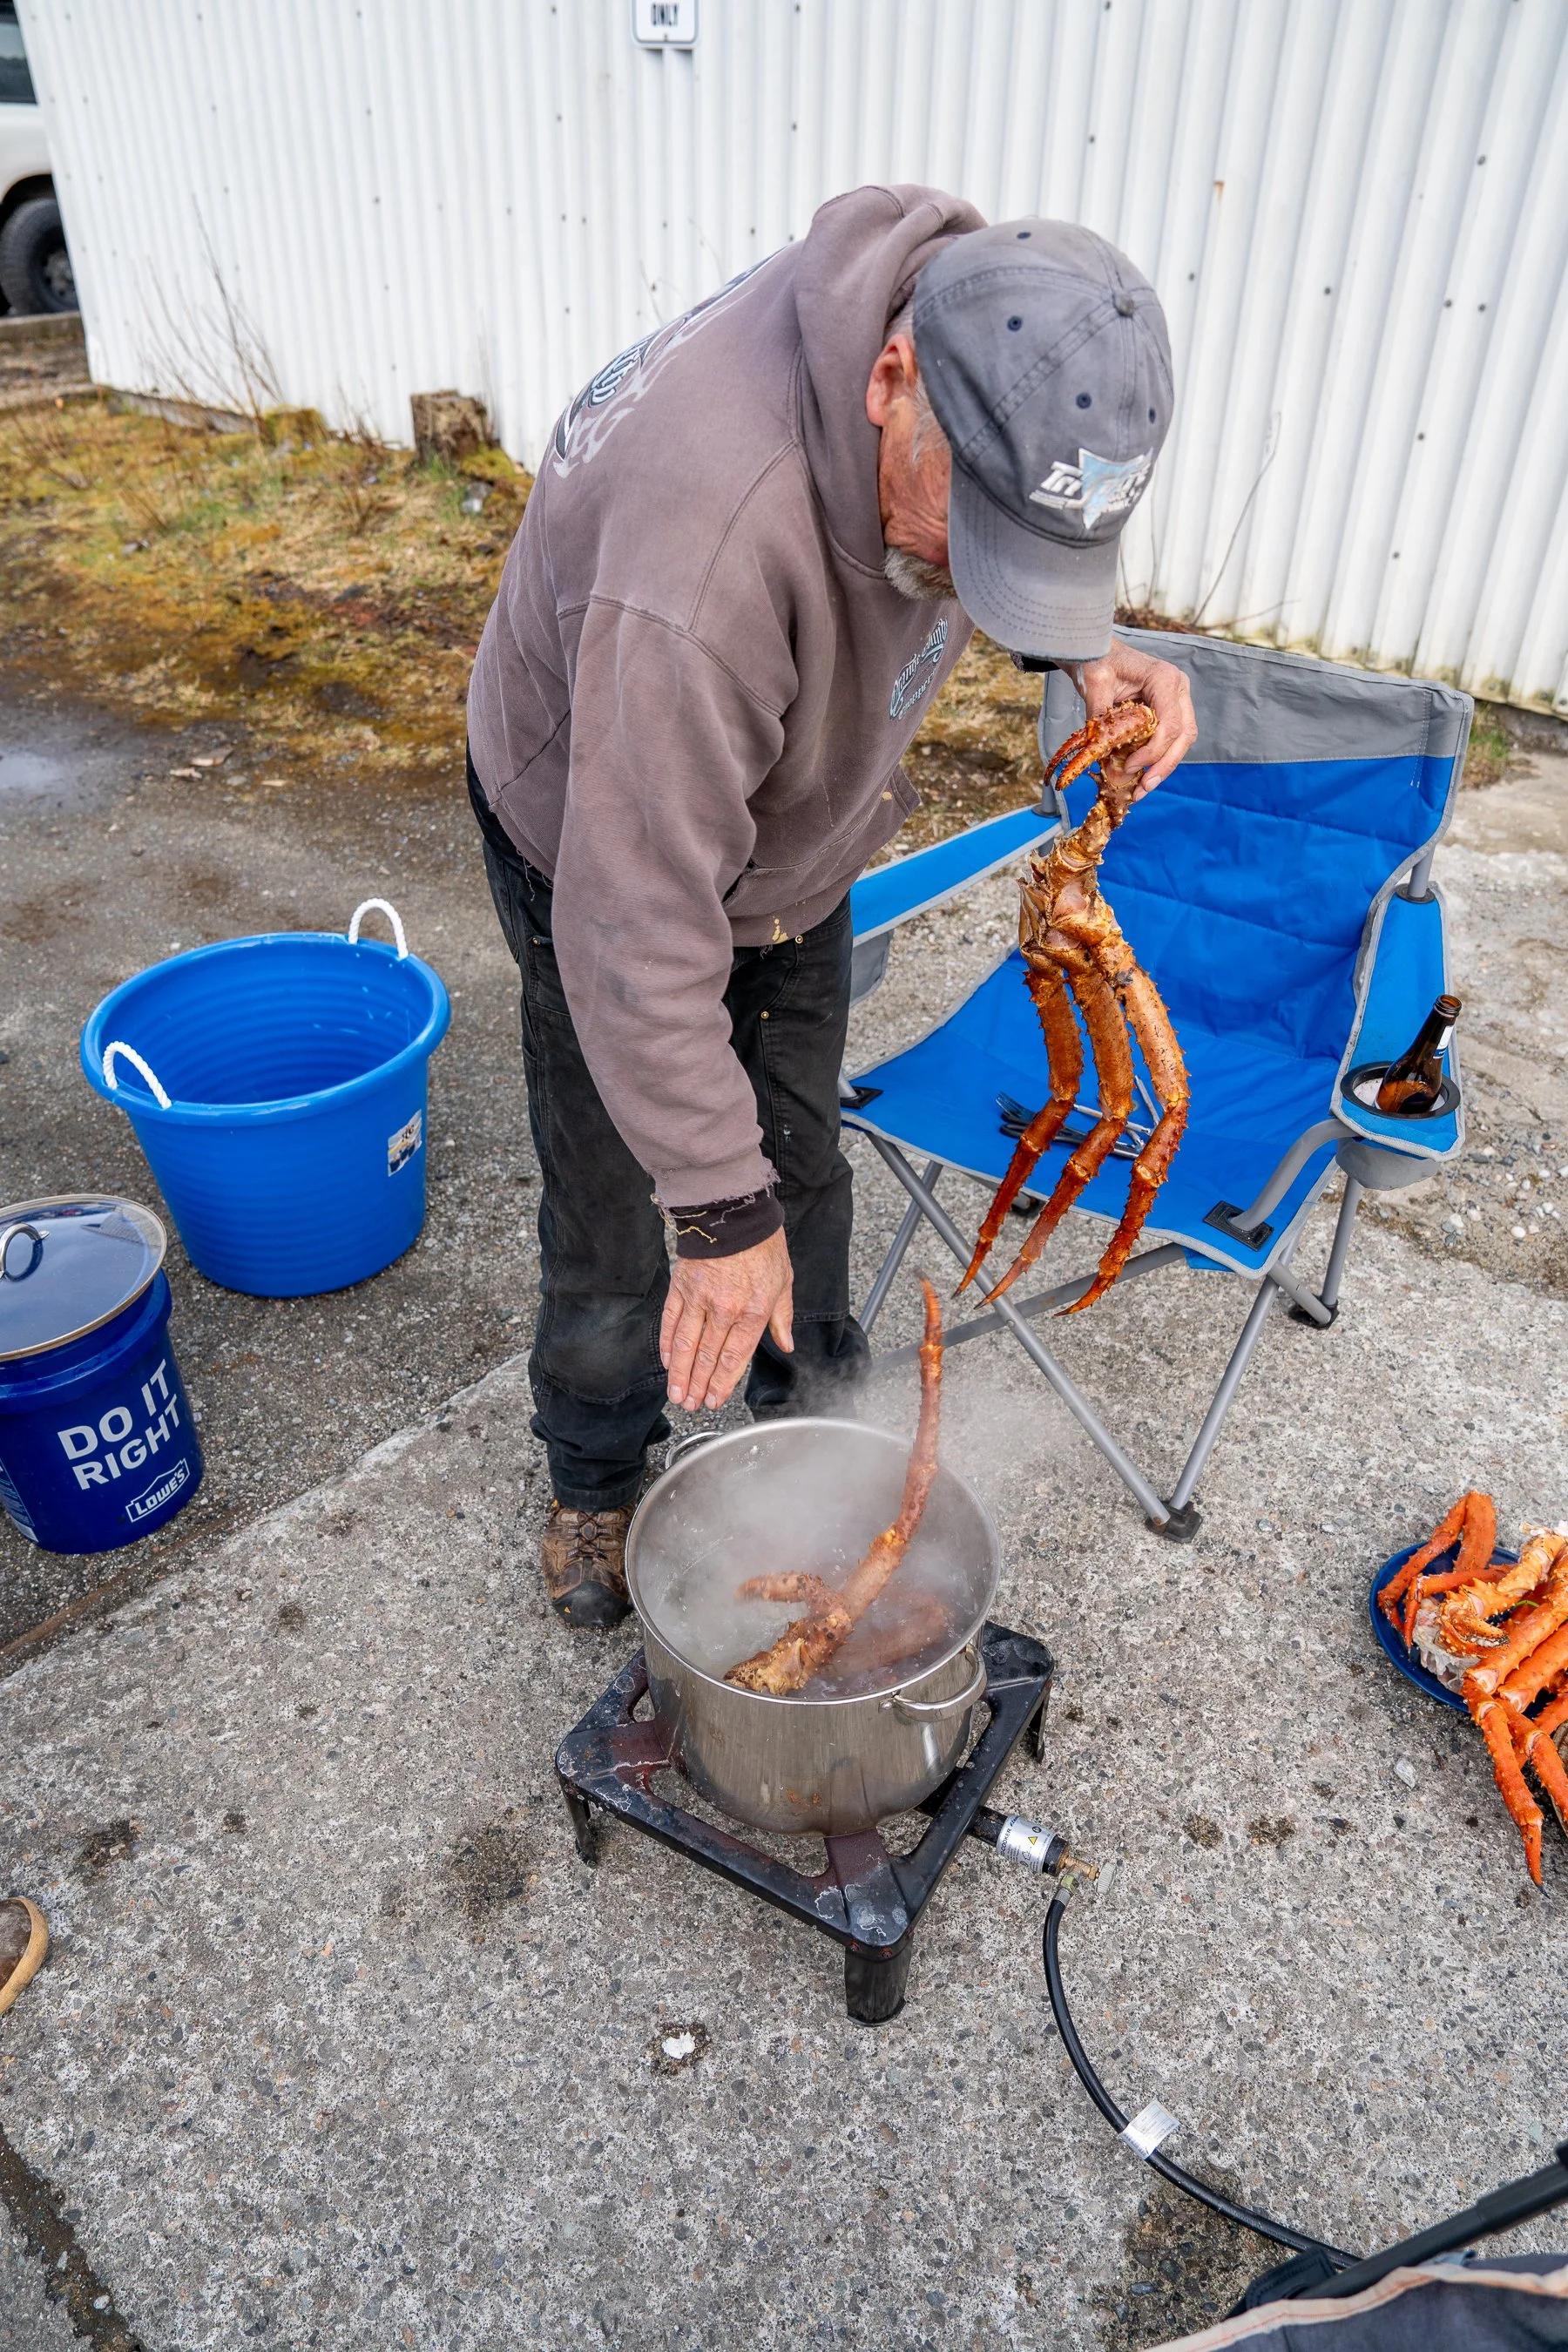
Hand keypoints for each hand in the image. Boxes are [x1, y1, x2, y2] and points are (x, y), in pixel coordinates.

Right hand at [660, 1228, 793, 1411]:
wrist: (736, 1213)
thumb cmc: (763, 1246)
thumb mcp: (783, 1282)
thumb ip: (782, 1317)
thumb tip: (785, 1343)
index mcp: (752, 1311)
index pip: (735, 1357)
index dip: (723, 1383)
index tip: (715, 1400)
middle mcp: (724, 1309)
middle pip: (707, 1357)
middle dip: (699, 1385)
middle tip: (692, 1404)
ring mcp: (699, 1298)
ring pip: (685, 1344)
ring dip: (679, 1373)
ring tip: (676, 1393)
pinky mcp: (681, 1286)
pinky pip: (670, 1320)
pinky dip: (667, 1343)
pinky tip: (666, 1361)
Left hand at [1066, 639, 1196, 796]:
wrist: (1096, 652)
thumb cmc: (1097, 661)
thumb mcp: (1094, 686)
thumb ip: (1100, 719)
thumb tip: (1104, 760)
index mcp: (1164, 678)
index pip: (1170, 723)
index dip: (1152, 751)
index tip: (1128, 768)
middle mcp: (1178, 689)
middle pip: (1183, 735)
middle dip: (1164, 765)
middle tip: (1143, 788)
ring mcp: (1177, 700)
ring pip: (1181, 741)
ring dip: (1162, 767)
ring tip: (1141, 790)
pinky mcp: (1169, 710)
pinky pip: (1170, 739)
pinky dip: (1156, 759)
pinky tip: (1140, 777)